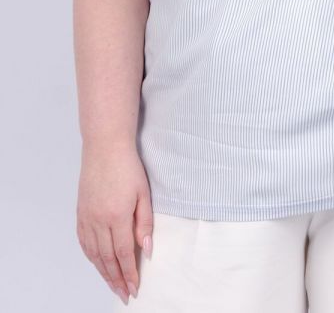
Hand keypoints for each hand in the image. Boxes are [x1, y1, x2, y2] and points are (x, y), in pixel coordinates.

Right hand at [76, 141, 153, 303]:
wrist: (104, 147)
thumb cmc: (127, 166)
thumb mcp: (143, 193)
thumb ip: (144, 223)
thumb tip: (146, 249)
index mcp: (117, 216)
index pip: (124, 254)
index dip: (130, 273)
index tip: (135, 287)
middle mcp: (98, 221)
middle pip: (108, 258)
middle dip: (117, 279)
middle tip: (124, 294)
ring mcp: (87, 217)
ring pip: (94, 253)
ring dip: (103, 272)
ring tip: (113, 284)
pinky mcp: (80, 213)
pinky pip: (84, 242)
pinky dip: (91, 256)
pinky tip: (97, 263)